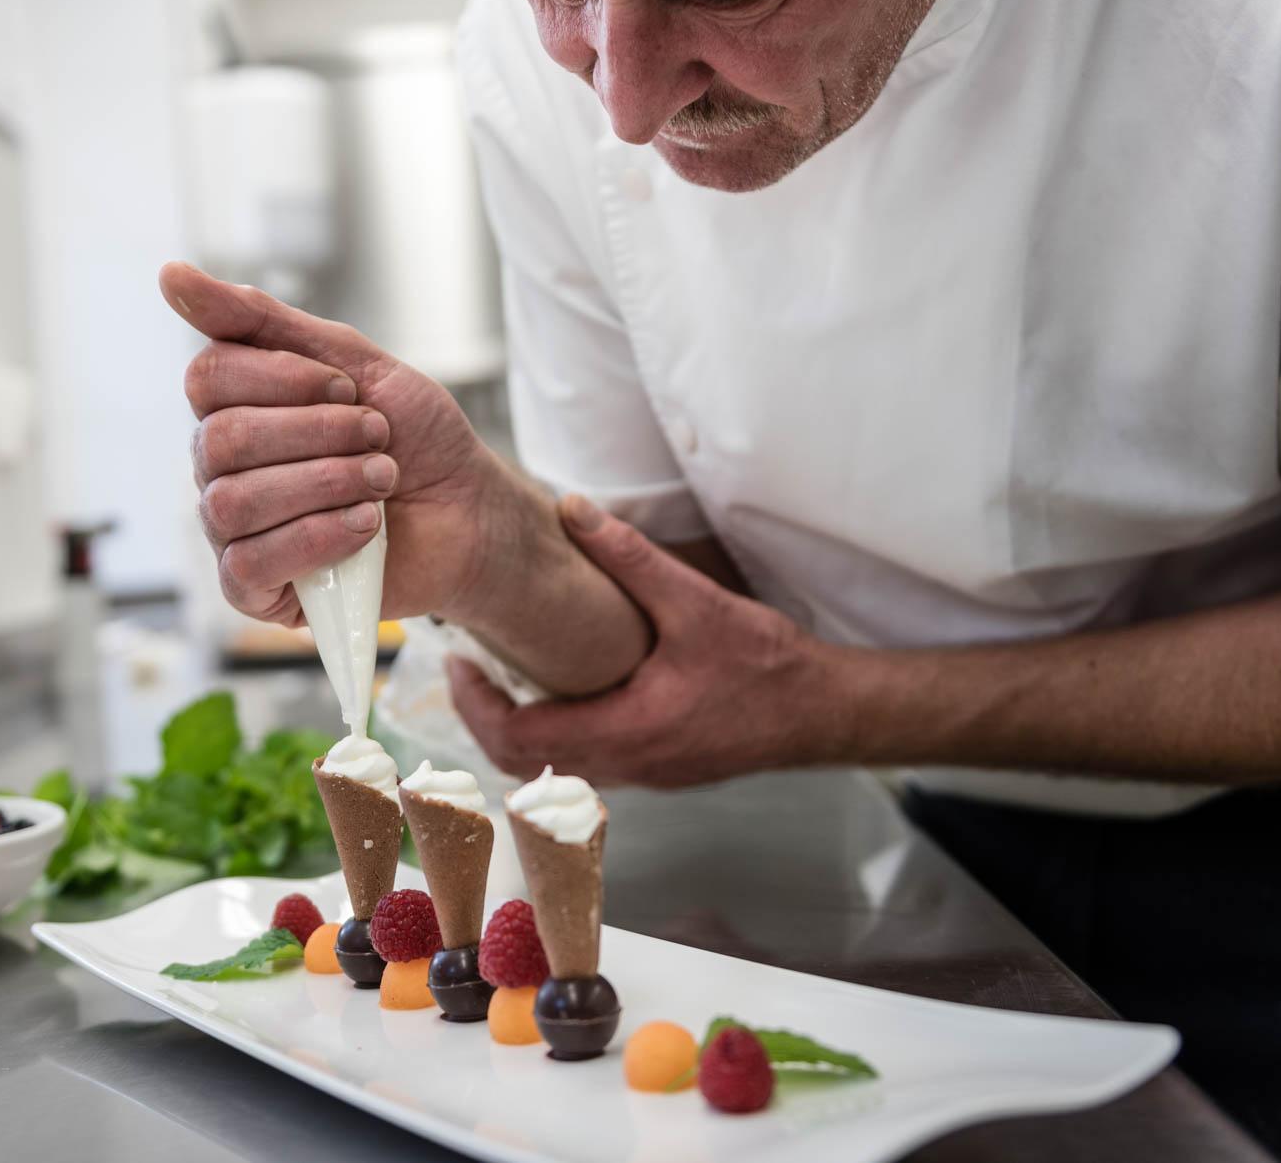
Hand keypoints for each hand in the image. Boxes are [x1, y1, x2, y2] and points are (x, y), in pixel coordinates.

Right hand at [164, 262, 509, 627]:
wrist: (471, 511)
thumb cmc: (415, 440)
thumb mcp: (352, 359)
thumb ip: (261, 320)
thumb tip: (170, 275)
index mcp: (236, 410)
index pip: (207, 378)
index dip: (284, 379)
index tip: (347, 388)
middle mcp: (221, 471)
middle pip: (219, 440)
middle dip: (317, 433)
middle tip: (376, 436)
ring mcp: (233, 532)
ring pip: (232, 502)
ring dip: (325, 483)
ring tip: (381, 482)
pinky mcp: (256, 589)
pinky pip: (249, 563)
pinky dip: (318, 537)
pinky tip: (365, 527)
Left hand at [447, 497, 841, 786]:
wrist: (824, 712)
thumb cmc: (768, 666)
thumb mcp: (696, 602)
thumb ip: (630, 556)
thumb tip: (574, 508)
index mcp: (626, 731)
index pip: (519, 738)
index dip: (474, 704)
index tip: (456, 663)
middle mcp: (626, 764)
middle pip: (522, 762)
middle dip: (483, 717)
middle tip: (464, 670)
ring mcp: (641, 773)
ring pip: (552, 768)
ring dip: (518, 727)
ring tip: (501, 675)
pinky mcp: (656, 766)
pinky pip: (583, 761)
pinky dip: (554, 732)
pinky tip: (558, 690)